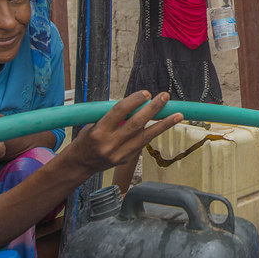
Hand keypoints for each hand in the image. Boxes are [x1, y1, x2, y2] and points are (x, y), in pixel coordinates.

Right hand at [65, 91, 181, 174]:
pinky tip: (165, 124)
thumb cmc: (86, 139)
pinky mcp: (126, 159)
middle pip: (135, 124)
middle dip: (152, 109)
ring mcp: (120, 154)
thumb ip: (113, 116)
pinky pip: (143, 143)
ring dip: (163, 124)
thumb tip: (136, 104)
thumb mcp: (93, 123)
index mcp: (99, 131)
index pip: (119, 112)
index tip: (146, 93)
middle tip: (165, 97)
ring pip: (145, 136)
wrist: (80, 163)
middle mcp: (110, 144)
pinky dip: (153, 132)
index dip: (134, 101)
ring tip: (177, 115)